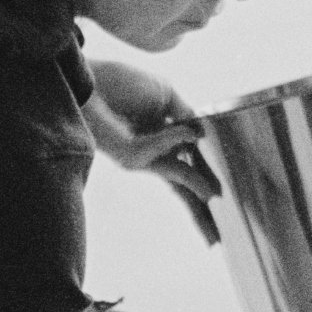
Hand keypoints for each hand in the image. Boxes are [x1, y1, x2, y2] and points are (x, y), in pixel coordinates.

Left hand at [84, 58, 219, 206]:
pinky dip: (176, 139)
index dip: (204, 177)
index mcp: (162, 135)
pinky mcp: (130, 156)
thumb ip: (186, 114)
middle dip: (199, 210)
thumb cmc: (120, 83)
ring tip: (213, 196)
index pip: (188, 161)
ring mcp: (142, 156)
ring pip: (175, 178)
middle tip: (216, 233)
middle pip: (181, 183)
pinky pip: (161, 149)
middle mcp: (153, 150)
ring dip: (195, 186)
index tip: (222, 194)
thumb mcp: (165, 93)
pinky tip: (192, 135)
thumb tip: (202, 136)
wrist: (89, 79)